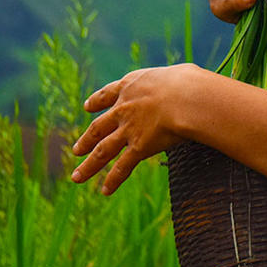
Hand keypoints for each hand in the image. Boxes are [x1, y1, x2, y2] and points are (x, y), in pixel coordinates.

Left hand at [70, 64, 207, 194]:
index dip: (96, 102)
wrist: (187, 97)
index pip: (108, 94)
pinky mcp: (138, 147)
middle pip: (98, 128)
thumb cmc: (190, 83)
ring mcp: (128, 129)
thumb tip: (188, 84)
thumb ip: (174, 82)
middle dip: (86, 140)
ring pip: (102, 151)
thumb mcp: (177, 75)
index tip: (87, 107)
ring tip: (77, 177)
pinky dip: (113, 180)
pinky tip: (105, 191)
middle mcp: (123, 108)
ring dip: (89, 166)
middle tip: (76, 150)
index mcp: (131, 86)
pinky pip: (122, 167)